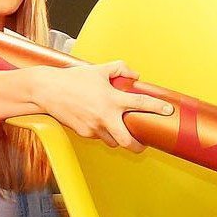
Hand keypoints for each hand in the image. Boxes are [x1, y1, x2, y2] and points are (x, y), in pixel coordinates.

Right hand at [29, 61, 174, 152]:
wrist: (47, 90)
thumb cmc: (73, 79)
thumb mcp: (98, 69)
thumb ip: (120, 69)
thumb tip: (135, 76)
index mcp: (112, 99)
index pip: (140, 104)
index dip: (157, 108)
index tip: (168, 111)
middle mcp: (105, 116)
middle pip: (128, 141)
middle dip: (138, 147)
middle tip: (143, 145)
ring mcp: (94, 127)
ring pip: (112, 141)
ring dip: (118, 138)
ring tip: (118, 130)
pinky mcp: (84, 133)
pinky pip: (98, 136)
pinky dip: (102, 132)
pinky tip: (97, 122)